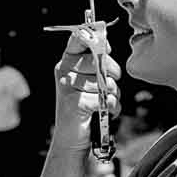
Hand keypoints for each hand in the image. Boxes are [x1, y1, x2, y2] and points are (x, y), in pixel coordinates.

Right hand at [51, 24, 122, 144]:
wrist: (72, 139)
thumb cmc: (85, 106)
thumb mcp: (89, 80)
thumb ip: (95, 61)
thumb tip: (105, 42)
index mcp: (65, 61)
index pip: (79, 37)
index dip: (97, 39)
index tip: (107, 50)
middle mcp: (63, 71)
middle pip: (99, 60)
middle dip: (113, 74)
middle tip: (111, 86)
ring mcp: (67, 87)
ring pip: (106, 82)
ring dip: (113, 95)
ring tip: (105, 102)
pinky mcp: (74, 103)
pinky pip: (106, 98)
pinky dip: (112, 107)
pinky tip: (106, 112)